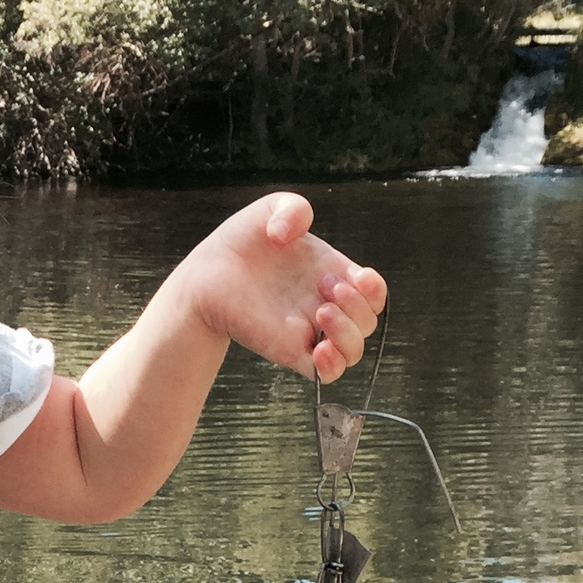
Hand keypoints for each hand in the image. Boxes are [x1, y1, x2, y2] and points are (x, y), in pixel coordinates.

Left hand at [174, 193, 385, 381]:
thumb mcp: (271, 208)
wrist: (207, 273)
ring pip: (353, 351)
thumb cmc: (241, 243)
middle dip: (356, 304)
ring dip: (349, 333)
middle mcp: (325, 305)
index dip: (374, 289)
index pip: (373, 294)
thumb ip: (293, 208)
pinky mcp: (288, 351)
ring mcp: (308, 331)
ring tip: (321, 312)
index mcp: (332, 274)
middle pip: (367, 322)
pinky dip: (332, 366)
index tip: (358, 276)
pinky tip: (319, 349)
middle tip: (323, 284)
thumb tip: (291, 234)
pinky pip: (325, 374)